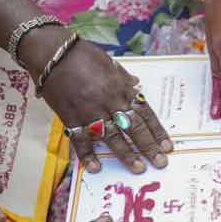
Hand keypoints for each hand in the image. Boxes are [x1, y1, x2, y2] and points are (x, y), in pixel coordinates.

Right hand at [19, 26, 172, 174]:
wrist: (52, 53)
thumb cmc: (83, 55)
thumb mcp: (111, 64)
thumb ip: (124, 79)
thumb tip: (136, 85)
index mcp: (122, 89)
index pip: (145, 114)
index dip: (157, 131)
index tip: (168, 146)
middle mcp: (110, 102)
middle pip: (134, 128)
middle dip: (149, 147)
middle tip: (161, 162)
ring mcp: (91, 111)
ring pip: (113, 137)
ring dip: (127, 154)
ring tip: (139, 168)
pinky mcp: (71, 117)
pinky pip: (80, 139)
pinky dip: (87, 155)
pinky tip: (95, 168)